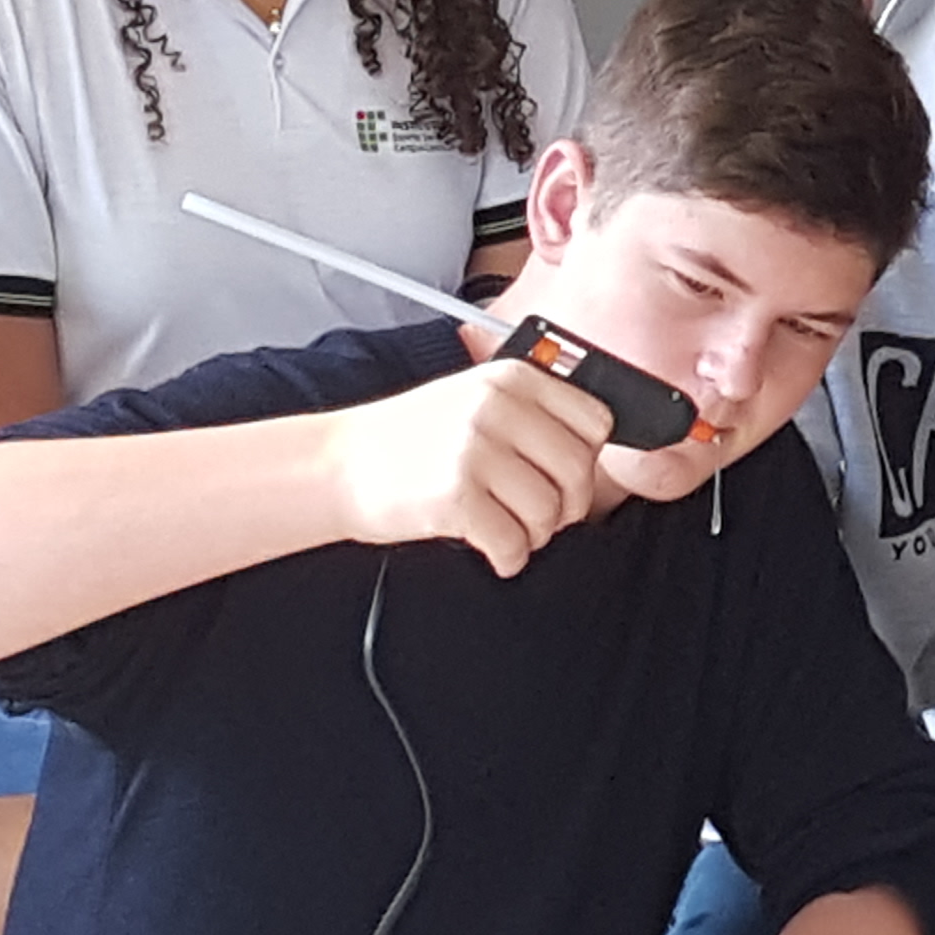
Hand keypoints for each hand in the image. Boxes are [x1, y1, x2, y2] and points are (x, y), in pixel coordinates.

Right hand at [321, 331, 618, 573]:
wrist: (337, 464)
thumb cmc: (411, 438)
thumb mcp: (474, 397)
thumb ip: (532, 411)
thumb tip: (597, 443)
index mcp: (512, 377)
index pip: (595, 420)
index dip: (588, 457)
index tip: (566, 475)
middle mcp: (497, 407)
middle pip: (579, 470)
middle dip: (568, 506)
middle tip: (541, 515)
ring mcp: (474, 450)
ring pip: (550, 512)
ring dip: (535, 534)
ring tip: (508, 529)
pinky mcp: (455, 496)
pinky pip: (513, 543)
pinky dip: (510, 558)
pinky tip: (494, 550)